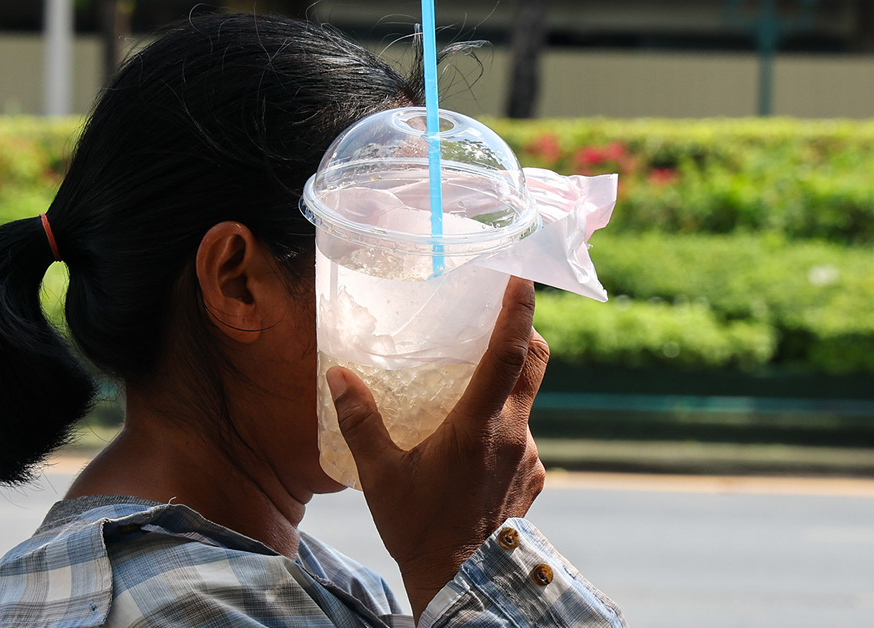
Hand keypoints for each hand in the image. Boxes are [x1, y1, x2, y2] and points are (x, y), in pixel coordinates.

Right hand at [325, 277, 549, 621]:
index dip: (518, 312)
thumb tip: (339, 375)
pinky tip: (472, 450)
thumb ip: (360, 421)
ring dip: (505, 392)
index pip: (509, 355)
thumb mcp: (380, 476)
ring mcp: (529, 458)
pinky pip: (523, 439)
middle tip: (500, 318)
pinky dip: (504, 429)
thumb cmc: (418, 530)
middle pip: (534, 366)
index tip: (520, 278)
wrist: (462, 585)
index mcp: (479, 426)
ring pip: (526, 405)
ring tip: (466, 401)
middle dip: (524, 334)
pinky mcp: (533, 479)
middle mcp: (515, 435)